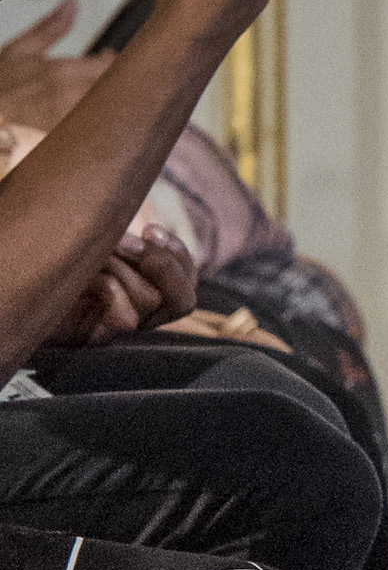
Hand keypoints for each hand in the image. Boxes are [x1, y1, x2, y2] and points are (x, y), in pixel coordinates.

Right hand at [0, 0, 109, 131]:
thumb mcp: (20, 51)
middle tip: (113, 79)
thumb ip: (51, 27)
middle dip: (120, 82)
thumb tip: (72, 3)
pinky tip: (91, 122)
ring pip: (110, 112)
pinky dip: (99, 125)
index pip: (112, 66)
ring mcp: (71, 125)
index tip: (110, 59)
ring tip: (102, 99)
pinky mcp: (69, 143)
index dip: (117, 62)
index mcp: (63, 73)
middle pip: (118, 90)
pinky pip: (96, 134)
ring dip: (111, 103)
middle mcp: (71, 100)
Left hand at [57, 222, 198, 342]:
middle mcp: (136, 316)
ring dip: (124, 270)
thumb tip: (151, 234)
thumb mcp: (97, 246)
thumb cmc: (49, 263)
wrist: (8, 295)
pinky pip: (126, 318)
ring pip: (151, 301)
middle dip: (160, 264)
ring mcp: (118, 330)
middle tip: (131, 244)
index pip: (187, 285)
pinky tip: (88, 280)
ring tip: (97, 258)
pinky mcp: (98, 339)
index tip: (152, 229)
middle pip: (183, 299)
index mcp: (141, 291)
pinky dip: (110, 292)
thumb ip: (127, 244)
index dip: (180, 256)